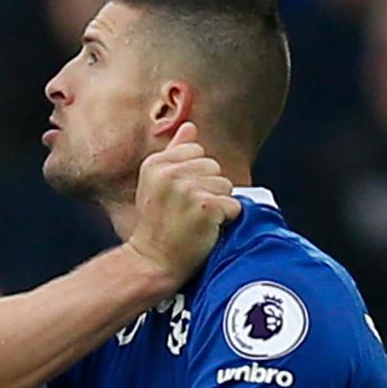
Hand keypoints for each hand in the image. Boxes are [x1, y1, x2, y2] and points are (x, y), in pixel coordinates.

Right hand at [126, 121, 240, 285]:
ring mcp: (187, 189)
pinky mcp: (206, 207)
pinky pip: (234, 205)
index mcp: (156, 163)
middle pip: (213, 167)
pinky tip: (206, 229)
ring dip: (218, 204)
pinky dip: (226, 219)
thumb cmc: (157, 223)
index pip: (196, 152)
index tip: (178, 196)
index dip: (194, 175)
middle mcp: (169, 173)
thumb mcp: (156, 183)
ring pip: (225, 185)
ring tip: (196, 220)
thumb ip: (174, 152)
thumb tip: (190, 126)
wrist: (152, 261)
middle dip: (208, 188)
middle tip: (187, 211)